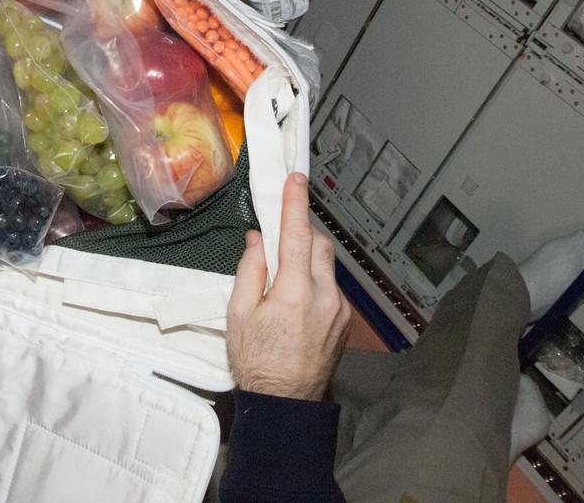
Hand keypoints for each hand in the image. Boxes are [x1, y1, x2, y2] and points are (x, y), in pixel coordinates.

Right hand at [226, 172, 349, 400]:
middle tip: (279, 241)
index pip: (298, 236)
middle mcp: (325, 297)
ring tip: (284, 280)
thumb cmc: (256, 361)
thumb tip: (260, 240)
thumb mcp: (238, 314)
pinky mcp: (345, 322)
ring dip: (308, 260)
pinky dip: (315, 282)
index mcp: (295, 292)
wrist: (285, 403)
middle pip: (320, 245)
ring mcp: (340, 310)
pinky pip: (332, 288)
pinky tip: (296, 301)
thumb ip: (250, 270)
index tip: (295, 180)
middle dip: (301, 235)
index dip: (295, 204)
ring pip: (328, 267)